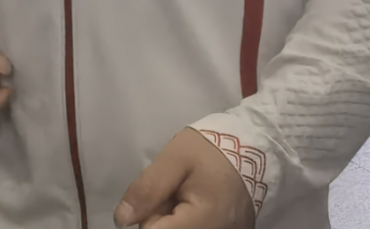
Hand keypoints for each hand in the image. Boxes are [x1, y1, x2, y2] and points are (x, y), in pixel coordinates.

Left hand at [114, 128, 255, 228]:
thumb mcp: (173, 160)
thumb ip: (147, 190)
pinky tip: (192, 204)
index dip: (146, 218)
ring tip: (183, 196)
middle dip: (159, 217)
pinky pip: (195, 228)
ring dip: (173, 219)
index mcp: (204, 221)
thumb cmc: (208, 151)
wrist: (248, 148)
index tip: (154, 197)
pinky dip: (186, 220)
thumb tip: (121, 220)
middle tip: (171, 191)